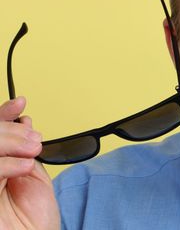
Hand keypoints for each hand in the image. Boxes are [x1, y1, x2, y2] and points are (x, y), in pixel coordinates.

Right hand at [0, 97, 58, 229]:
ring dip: (9, 141)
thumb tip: (23, 123)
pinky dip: (4, 164)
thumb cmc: (33, 218)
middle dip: (9, 130)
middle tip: (33, 139)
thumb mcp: (31, 176)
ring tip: (32, 150)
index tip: (20, 104)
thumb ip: (24, 150)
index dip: (3, 115)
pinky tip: (23, 165)